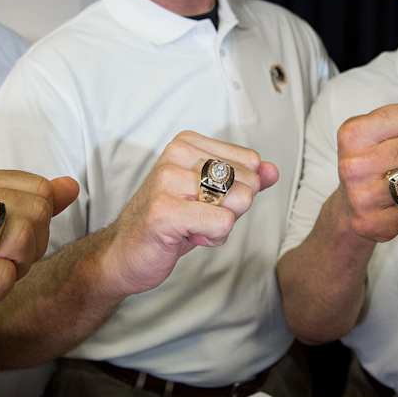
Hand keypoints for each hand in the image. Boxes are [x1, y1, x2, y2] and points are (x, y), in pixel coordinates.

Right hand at [0, 168, 78, 367]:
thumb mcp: (0, 232)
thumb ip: (35, 206)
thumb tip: (70, 186)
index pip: (39, 191)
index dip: (35, 227)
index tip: (1, 246)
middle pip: (35, 215)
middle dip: (26, 252)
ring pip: (20, 241)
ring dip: (11, 272)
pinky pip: (1, 278)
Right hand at [102, 131, 278, 295]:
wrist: (124, 253)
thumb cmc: (170, 223)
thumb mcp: (212, 196)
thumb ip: (244, 180)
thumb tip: (273, 171)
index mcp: (187, 143)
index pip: (250, 163)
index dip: (237, 192)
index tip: (205, 202)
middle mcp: (176, 154)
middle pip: (246, 183)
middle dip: (229, 210)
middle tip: (195, 217)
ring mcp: (167, 181)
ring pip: (236, 202)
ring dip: (219, 226)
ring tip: (189, 225)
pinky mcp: (164, 210)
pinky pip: (222, 223)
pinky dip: (212, 237)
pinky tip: (185, 236)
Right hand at [334, 104, 397, 242]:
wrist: (347, 208)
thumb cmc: (372, 160)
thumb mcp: (388, 127)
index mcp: (352, 134)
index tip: (395, 137)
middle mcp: (353, 165)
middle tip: (392, 164)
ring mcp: (362, 197)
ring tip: (394, 184)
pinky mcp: (374, 224)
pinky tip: (391, 206)